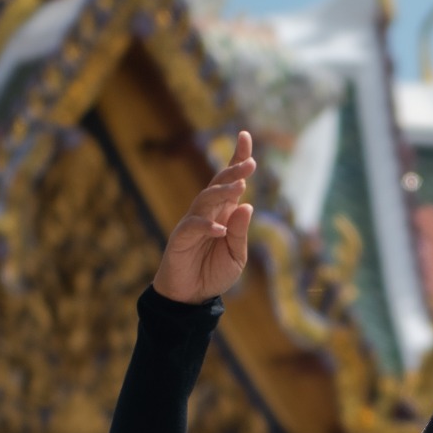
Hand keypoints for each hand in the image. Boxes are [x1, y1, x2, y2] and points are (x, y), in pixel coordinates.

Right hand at [154, 131, 254, 304]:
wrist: (190, 296)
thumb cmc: (213, 272)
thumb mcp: (236, 255)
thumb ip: (241, 232)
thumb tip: (247, 205)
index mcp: (224, 213)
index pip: (230, 180)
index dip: (237, 157)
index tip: (245, 136)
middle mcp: (209, 212)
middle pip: (219, 183)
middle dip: (234, 170)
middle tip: (251, 163)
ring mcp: (193, 222)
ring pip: (206, 199)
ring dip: (222, 191)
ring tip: (240, 186)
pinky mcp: (181, 237)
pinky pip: (193, 226)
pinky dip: (207, 226)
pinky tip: (220, 230)